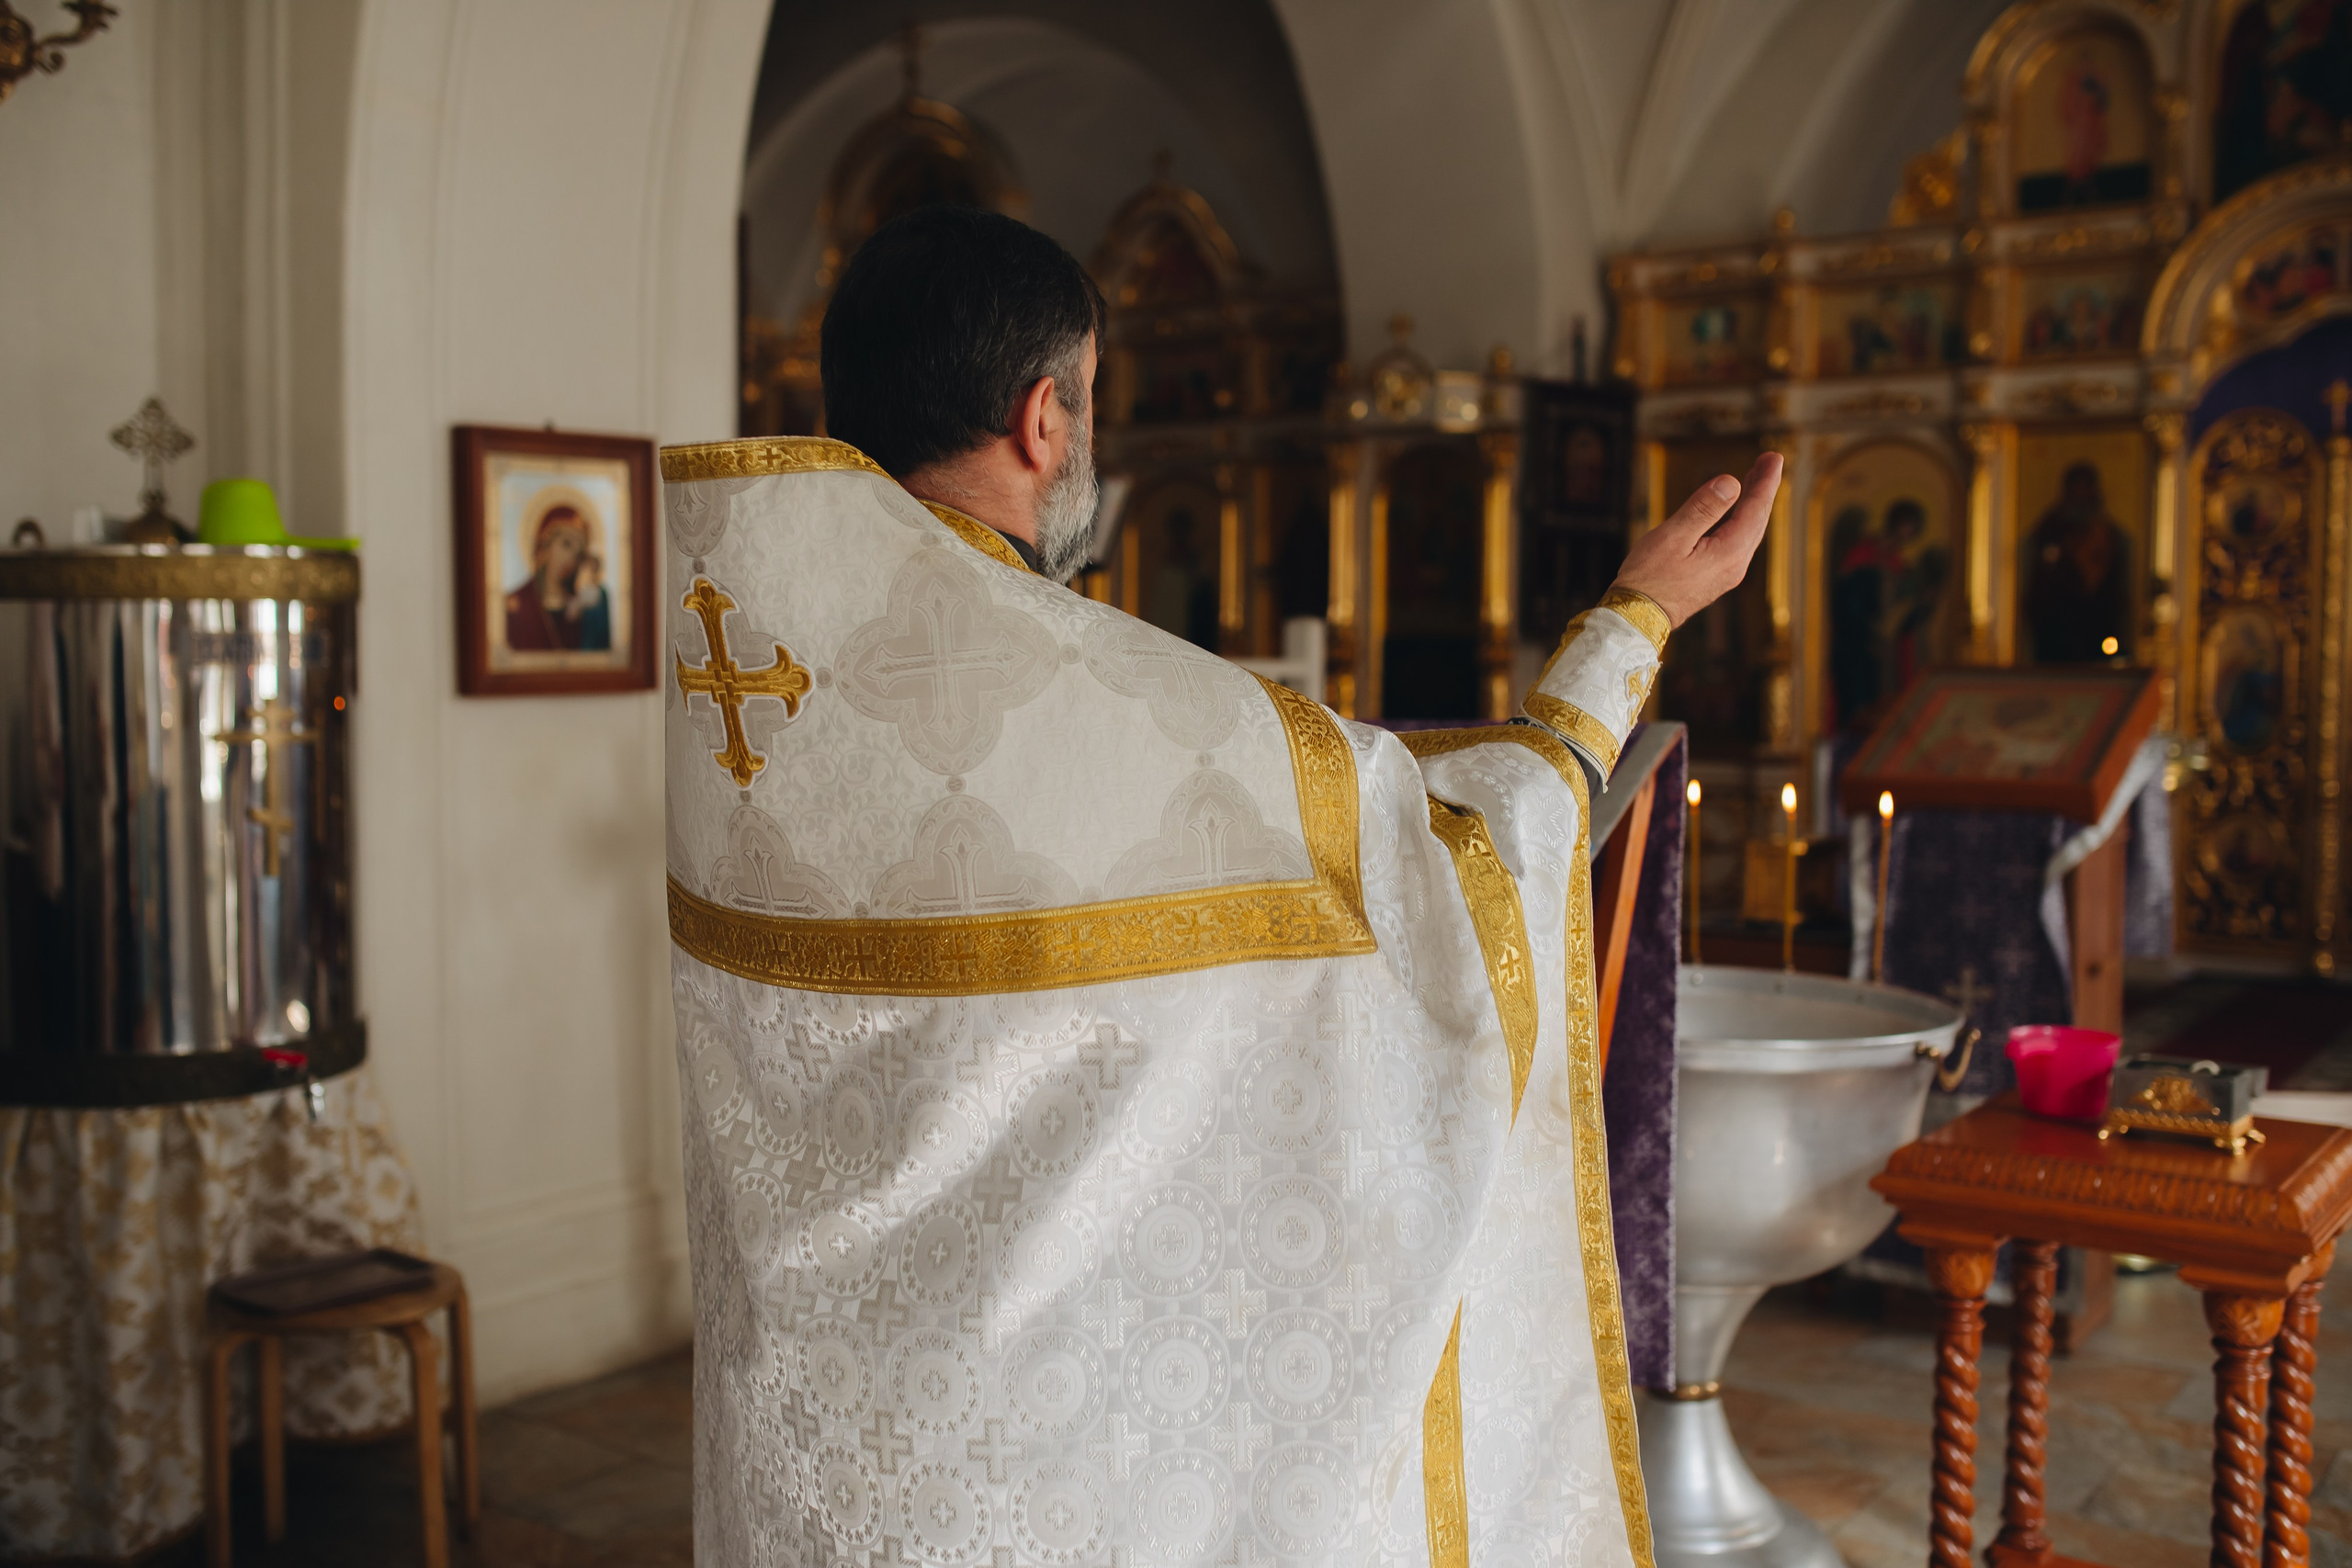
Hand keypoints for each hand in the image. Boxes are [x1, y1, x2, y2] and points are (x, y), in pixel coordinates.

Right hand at [1610, 452, 1781, 628]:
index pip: (1755, 509)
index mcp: (1729, 552)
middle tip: (1769, 461)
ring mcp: (1728, 573)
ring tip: (1756, 481)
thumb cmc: (1648, 578)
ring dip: (1754, 505)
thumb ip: (1703, 509)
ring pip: (1749, 532)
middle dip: (1763, 489)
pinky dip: (1742, 521)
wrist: (1637, 617)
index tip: (1774, 457)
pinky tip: (1735, 515)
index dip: (1766, 481)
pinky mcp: (1717, 578)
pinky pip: (1739, 543)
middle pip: (1757, 520)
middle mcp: (1735, 565)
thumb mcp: (1673, 536)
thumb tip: (1731, 482)